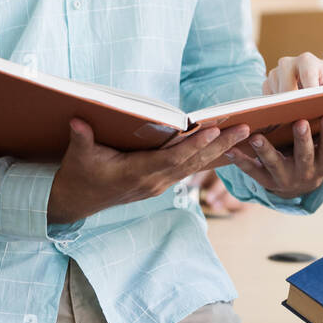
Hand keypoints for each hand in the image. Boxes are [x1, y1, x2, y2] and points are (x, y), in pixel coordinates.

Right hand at [47, 119, 249, 224]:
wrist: (77, 202)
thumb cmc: (79, 175)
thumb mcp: (78, 156)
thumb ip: (82, 137)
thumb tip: (78, 120)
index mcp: (137, 173)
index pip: (172, 158)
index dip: (193, 144)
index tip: (213, 130)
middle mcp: (154, 181)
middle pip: (192, 162)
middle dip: (220, 145)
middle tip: (245, 128)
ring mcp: (158, 184)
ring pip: (194, 166)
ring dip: (219, 150)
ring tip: (243, 134)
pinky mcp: (159, 182)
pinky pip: (188, 168)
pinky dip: (206, 156)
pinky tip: (223, 147)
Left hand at [226, 53, 322, 197]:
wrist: (301, 184)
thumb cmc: (321, 153)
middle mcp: (307, 173)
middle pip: (305, 156)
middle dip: (303, 140)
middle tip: (299, 121)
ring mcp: (285, 178)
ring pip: (275, 164)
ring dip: (265, 151)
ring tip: (256, 136)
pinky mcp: (265, 180)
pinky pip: (252, 171)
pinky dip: (240, 161)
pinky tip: (230, 149)